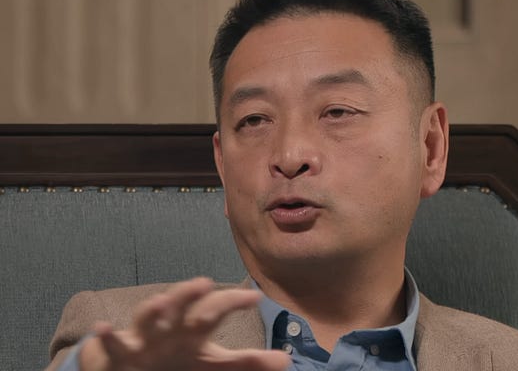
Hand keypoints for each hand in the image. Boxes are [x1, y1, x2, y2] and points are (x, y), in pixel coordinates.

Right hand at [79, 277, 289, 370]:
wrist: (136, 368)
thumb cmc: (178, 361)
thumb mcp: (213, 364)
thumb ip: (246, 363)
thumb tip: (286, 360)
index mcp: (195, 329)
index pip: (216, 309)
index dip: (233, 302)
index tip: (255, 296)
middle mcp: (171, 326)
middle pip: (182, 305)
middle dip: (190, 293)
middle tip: (205, 283)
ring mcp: (145, 338)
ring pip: (147, 317)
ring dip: (152, 308)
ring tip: (161, 301)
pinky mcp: (122, 353)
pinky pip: (112, 344)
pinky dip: (106, 337)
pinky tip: (103, 328)